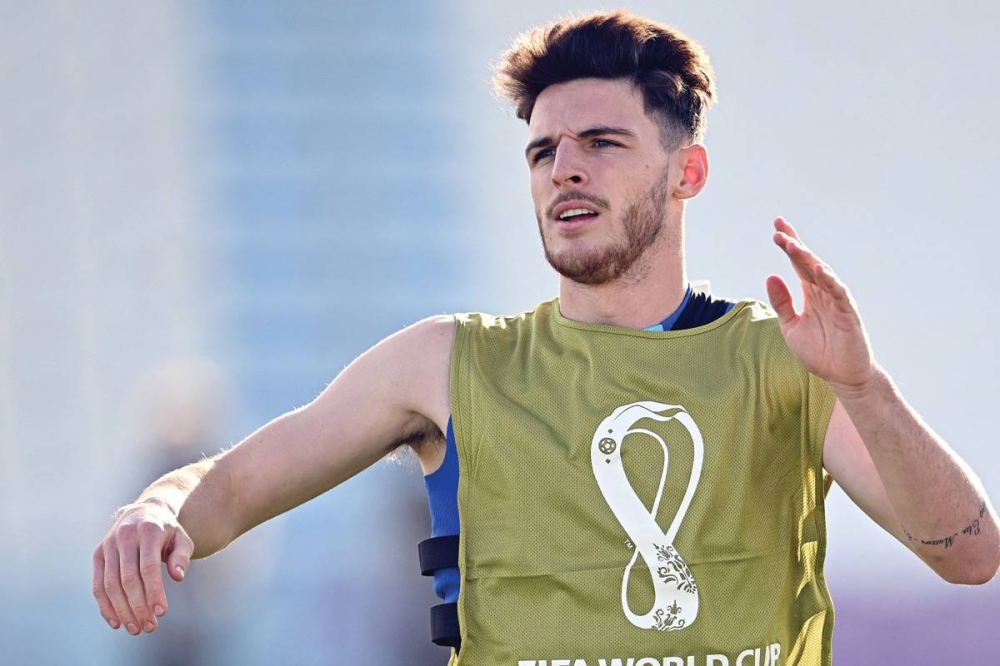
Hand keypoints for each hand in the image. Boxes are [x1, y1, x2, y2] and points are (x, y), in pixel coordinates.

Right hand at [92, 499, 193, 635]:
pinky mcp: (97, 554)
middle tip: (150, 627)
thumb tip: (178, 576)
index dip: (154, 591)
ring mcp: (108, 545)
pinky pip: (98, 585)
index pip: (148, 567)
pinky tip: (116, 622)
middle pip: (128, 579)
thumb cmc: (166, 531)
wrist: (141, 512)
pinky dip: (105, 606)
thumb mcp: (181, 538)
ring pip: (111, 585)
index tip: (162, 613)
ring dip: (122, 611)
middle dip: (138, 607)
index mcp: (148, 531)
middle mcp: (125, 537)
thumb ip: (182, 556)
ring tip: (135, 629)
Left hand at [765, 217, 876, 391]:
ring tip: (792, 245)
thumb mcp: (791, 326)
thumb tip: (771, 276)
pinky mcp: (848, 314)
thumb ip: (782, 302)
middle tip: (779, 229)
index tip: (777, 227)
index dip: (789, 245)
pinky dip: (830, 280)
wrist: (841, 376)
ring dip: (807, 259)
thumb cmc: (819, 352)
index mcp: (810, 293)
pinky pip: (839, 293)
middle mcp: (824, 292)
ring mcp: (837, 301)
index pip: (798, 264)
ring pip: (822, 274)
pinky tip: (818, 269)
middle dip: (794, 245)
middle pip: (808, 262)